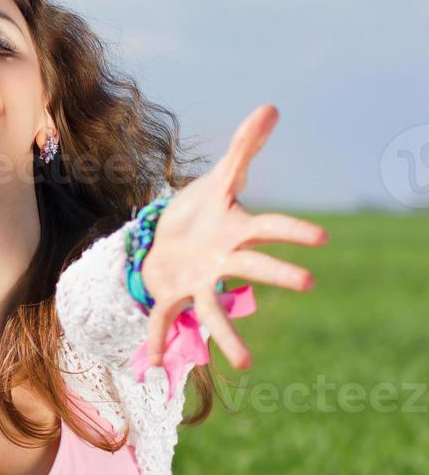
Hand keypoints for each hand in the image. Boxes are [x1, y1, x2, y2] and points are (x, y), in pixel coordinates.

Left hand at [140, 104, 329, 370]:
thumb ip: (244, 147)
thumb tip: (271, 107)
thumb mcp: (219, 177)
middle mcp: (221, 262)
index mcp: (235, 232)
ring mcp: (197, 281)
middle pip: (251, 267)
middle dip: (276, 273)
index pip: (269, 228)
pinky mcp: (169, 294)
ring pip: (212, 310)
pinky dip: (157, 342)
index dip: (293, 231)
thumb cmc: (202, 210)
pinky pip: (163, 320)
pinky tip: (151, 367)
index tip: (321, 238)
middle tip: (307, 282)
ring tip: (243, 365)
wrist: (168, 237)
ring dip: (226, 336)